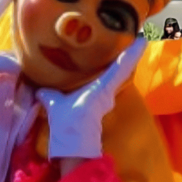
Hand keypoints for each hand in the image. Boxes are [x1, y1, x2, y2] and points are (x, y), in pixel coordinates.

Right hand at [37, 40, 146, 159]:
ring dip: (122, 62)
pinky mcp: (101, 102)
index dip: (133, 53)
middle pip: (124, 69)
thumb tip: (38, 88)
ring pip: (119, 75)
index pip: (122, 67)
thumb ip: (48, 93)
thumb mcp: (56, 103)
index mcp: (102, 87)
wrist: (74, 145)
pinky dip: (112, 71)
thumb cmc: (69, 123)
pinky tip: (106, 65)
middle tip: (133, 35)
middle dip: (129, 53)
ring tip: (122, 45)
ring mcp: (107, 97)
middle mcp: (109, 91)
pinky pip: (110, 82)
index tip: (144, 38)